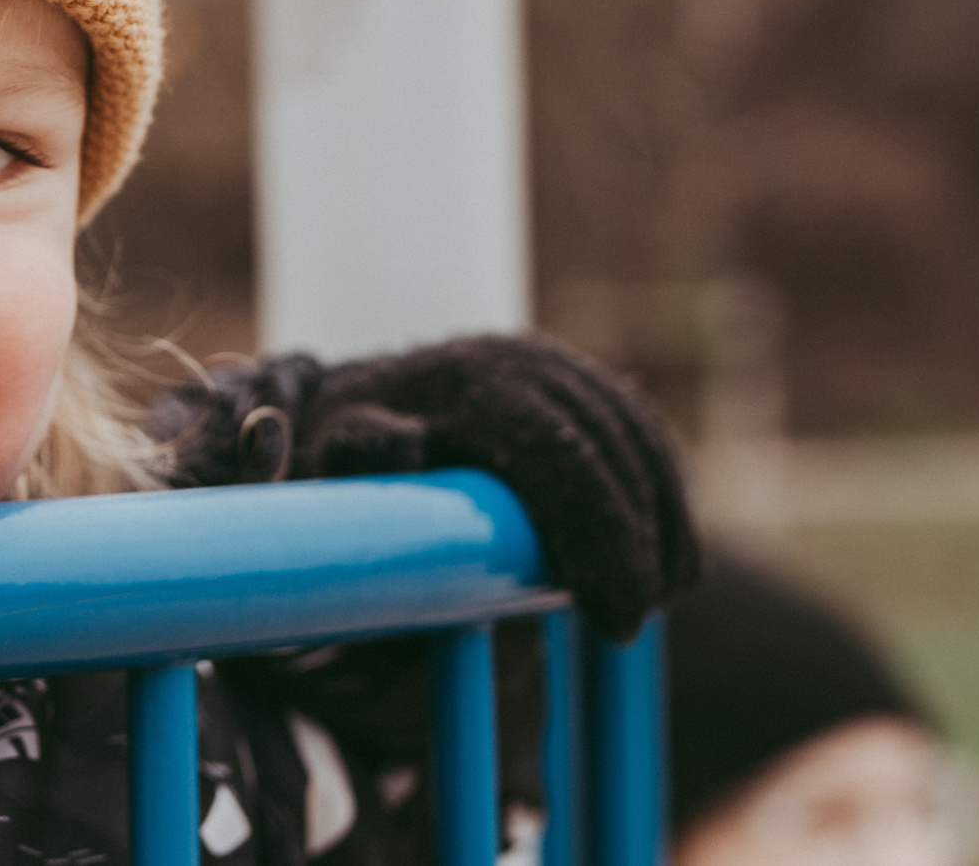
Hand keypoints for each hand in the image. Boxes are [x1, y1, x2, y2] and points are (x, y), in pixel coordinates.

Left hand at [175, 336, 698, 639]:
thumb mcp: (312, 468)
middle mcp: (509, 358)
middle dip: (640, 536)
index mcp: (460, 380)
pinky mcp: (565, 384)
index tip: (613, 616)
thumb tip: (405, 447)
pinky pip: (635, 431)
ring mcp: (543, 363)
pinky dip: (661, 487)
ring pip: (635, 435)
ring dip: (664, 515)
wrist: (321, 416)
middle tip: (634, 620)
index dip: (599, 534)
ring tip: (663, 593)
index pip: (558, 451)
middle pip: (610, 444)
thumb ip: (352, 460)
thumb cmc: (317, 459)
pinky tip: (667, 553)